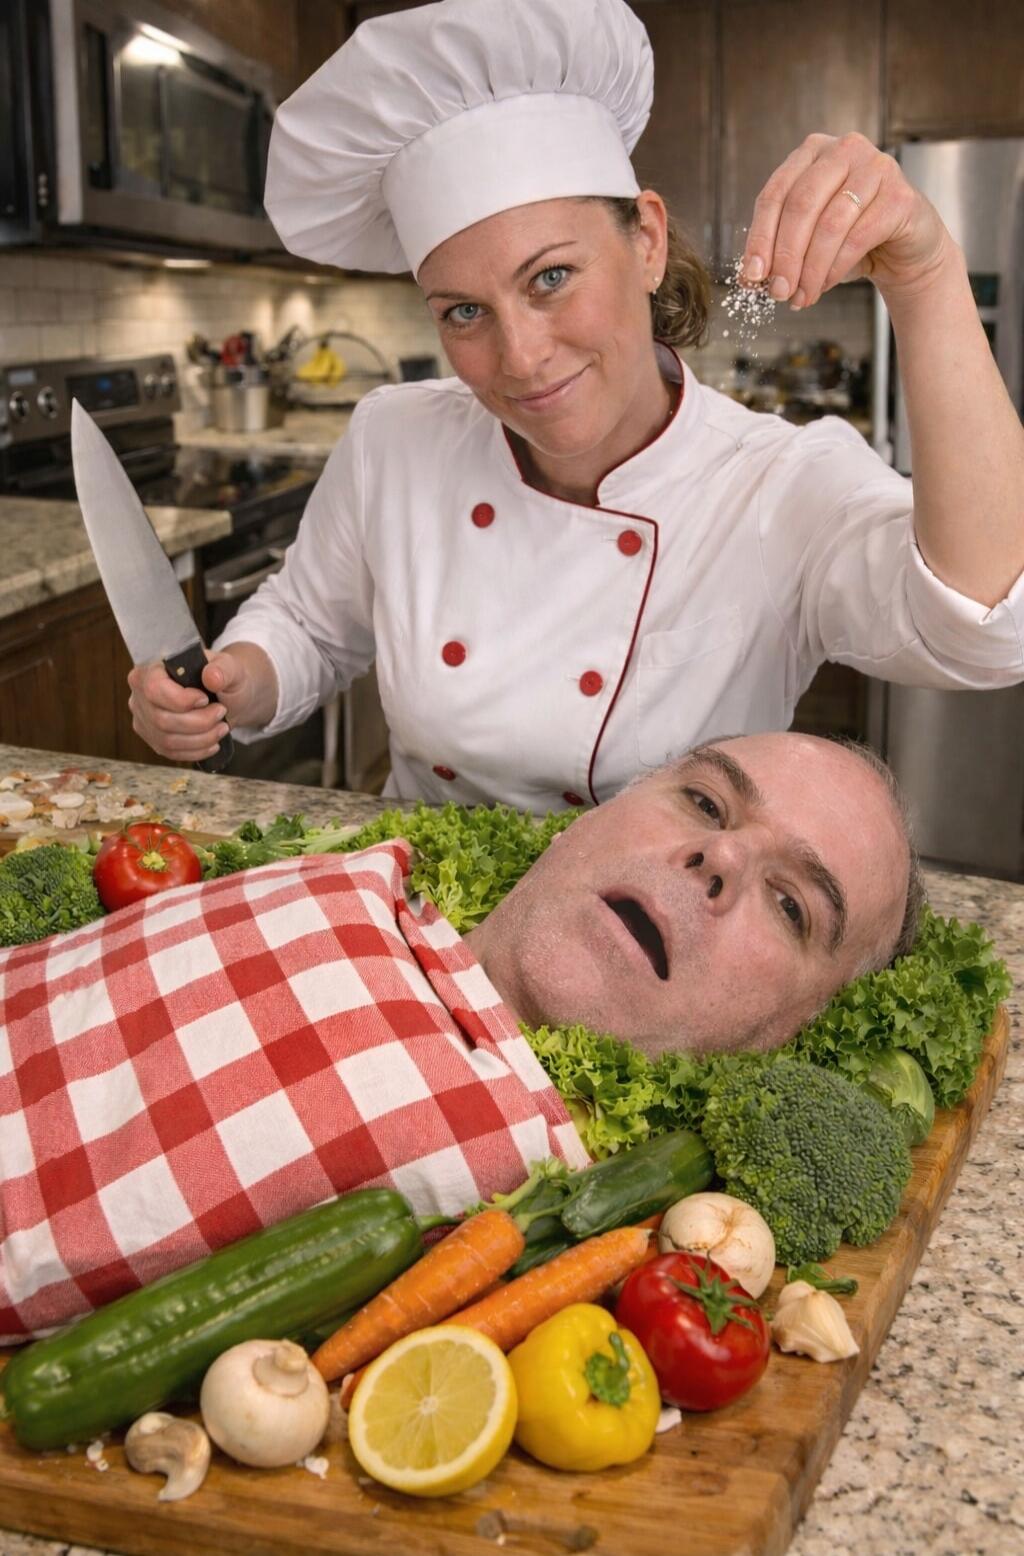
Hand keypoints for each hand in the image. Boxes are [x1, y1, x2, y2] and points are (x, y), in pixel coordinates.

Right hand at [127, 649, 244, 762]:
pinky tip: (213, 743)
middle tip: (221, 713)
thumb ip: (222, 668)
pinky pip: (172, 753)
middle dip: (199, 721)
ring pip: (167, 740)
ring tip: (222, 728)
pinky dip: (197, 751)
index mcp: (149, 672)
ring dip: (201, 738)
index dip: (181, 700)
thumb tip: (212, 677)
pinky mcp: (154, 740)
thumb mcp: (228, 665)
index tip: (206, 699)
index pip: (154, 689)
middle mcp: (139, 697)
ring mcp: (144, 721)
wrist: (224, 696)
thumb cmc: (221, 677)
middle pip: (162, 720)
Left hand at [741, 132, 952, 309]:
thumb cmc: (851, 239)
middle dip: (785, 256)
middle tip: (778, 292)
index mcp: (812, 152)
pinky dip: (836, 268)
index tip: (751, 277)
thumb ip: (780, 247)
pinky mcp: (899, 195)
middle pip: (801, 205)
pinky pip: (858, 237)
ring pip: (829, 224)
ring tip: (800, 297)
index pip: (775, 193)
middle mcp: (844, 150)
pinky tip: (825, 286)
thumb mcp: (809, 238)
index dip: (760, 238)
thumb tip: (750, 278)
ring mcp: (876, 167)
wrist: (904, 249)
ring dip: (810, 269)